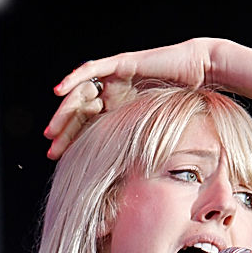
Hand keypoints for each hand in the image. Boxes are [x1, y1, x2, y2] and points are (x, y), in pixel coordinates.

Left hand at [43, 38, 219, 159]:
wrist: (200, 77)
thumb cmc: (184, 107)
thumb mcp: (154, 136)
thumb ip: (138, 152)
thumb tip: (126, 187)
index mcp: (119, 112)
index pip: (88, 125)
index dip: (72, 140)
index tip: (58, 157)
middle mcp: (113, 94)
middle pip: (80, 111)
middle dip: (63, 130)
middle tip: (51, 148)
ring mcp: (115, 79)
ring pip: (81, 93)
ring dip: (65, 111)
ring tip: (52, 129)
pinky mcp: (120, 65)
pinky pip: (92, 70)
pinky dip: (74, 79)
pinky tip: (60, 91)